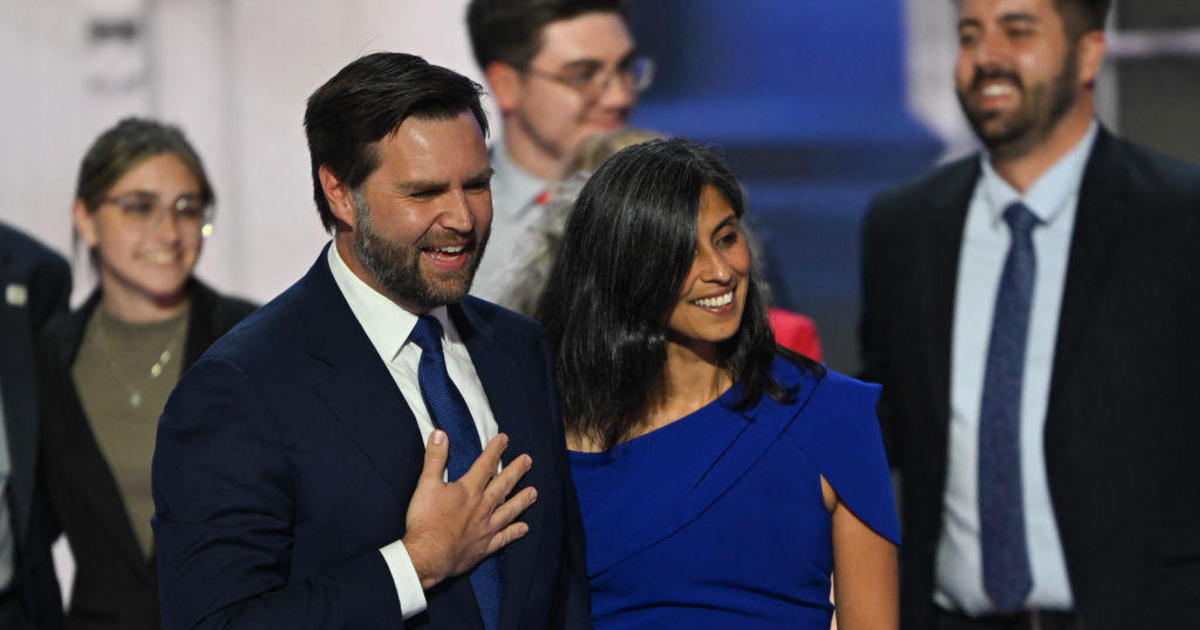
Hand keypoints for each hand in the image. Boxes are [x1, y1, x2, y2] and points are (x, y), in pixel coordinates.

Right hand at [402, 431, 535, 588]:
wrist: (428, 556)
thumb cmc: (425, 521)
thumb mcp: (426, 484)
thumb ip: (435, 458)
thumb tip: (441, 434)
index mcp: (469, 490)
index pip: (485, 465)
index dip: (495, 450)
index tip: (505, 439)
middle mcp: (482, 507)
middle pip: (503, 485)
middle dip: (516, 471)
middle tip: (528, 461)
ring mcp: (485, 528)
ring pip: (509, 511)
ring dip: (522, 500)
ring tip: (534, 492)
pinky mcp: (484, 547)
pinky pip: (504, 538)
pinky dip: (514, 532)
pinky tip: (524, 528)